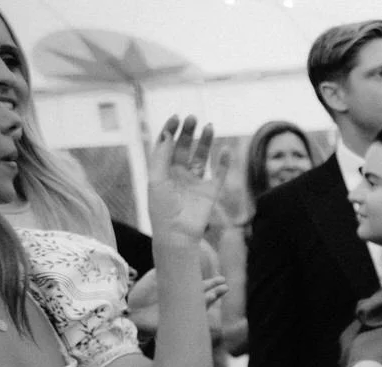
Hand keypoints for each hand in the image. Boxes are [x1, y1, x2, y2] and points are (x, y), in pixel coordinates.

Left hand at [145, 116, 227, 244]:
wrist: (177, 233)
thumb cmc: (161, 209)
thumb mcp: (156, 179)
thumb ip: (160, 156)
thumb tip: (166, 134)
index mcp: (164, 170)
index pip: (168, 144)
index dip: (171, 130)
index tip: (177, 118)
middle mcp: (179, 173)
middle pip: (185, 147)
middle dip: (189, 132)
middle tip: (193, 119)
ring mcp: (196, 182)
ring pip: (202, 156)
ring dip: (205, 141)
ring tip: (209, 126)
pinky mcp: (210, 192)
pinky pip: (218, 174)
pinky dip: (223, 162)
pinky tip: (225, 149)